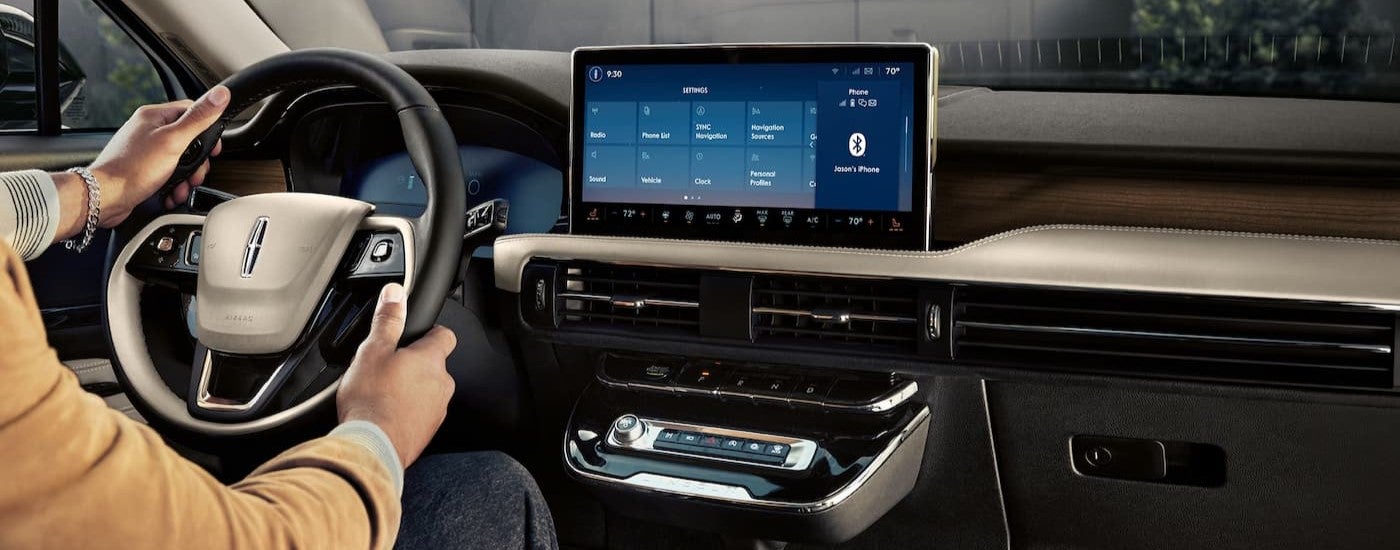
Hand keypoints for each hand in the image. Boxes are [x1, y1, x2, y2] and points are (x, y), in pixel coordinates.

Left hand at [88, 85, 230, 225]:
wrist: (105, 197)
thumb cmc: (132, 169)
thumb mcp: (173, 141)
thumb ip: (198, 118)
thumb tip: (220, 94)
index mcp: (154, 116)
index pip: (191, 111)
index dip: (207, 129)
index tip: (212, 147)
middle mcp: (148, 130)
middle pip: (188, 138)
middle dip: (197, 161)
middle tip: (196, 172)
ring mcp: (145, 150)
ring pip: (180, 158)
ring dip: (186, 176)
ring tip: (182, 186)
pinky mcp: (144, 168)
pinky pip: (168, 173)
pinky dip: (174, 185)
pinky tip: (171, 192)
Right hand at [337, 283, 457, 466]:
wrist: (371, 447)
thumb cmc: (371, 401)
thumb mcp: (373, 351)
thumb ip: (387, 321)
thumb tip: (395, 293)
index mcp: (431, 360)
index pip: (445, 336)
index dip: (431, 333)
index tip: (418, 334)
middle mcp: (441, 384)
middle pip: (434, 366)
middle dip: (415, 365)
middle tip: (388, 367)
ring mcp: (437, 410)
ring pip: (428, 391)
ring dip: (411, 389)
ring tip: (383, 393)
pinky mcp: (427, 431)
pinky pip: (421, 414)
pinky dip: (407, 412)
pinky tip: (385, 413)